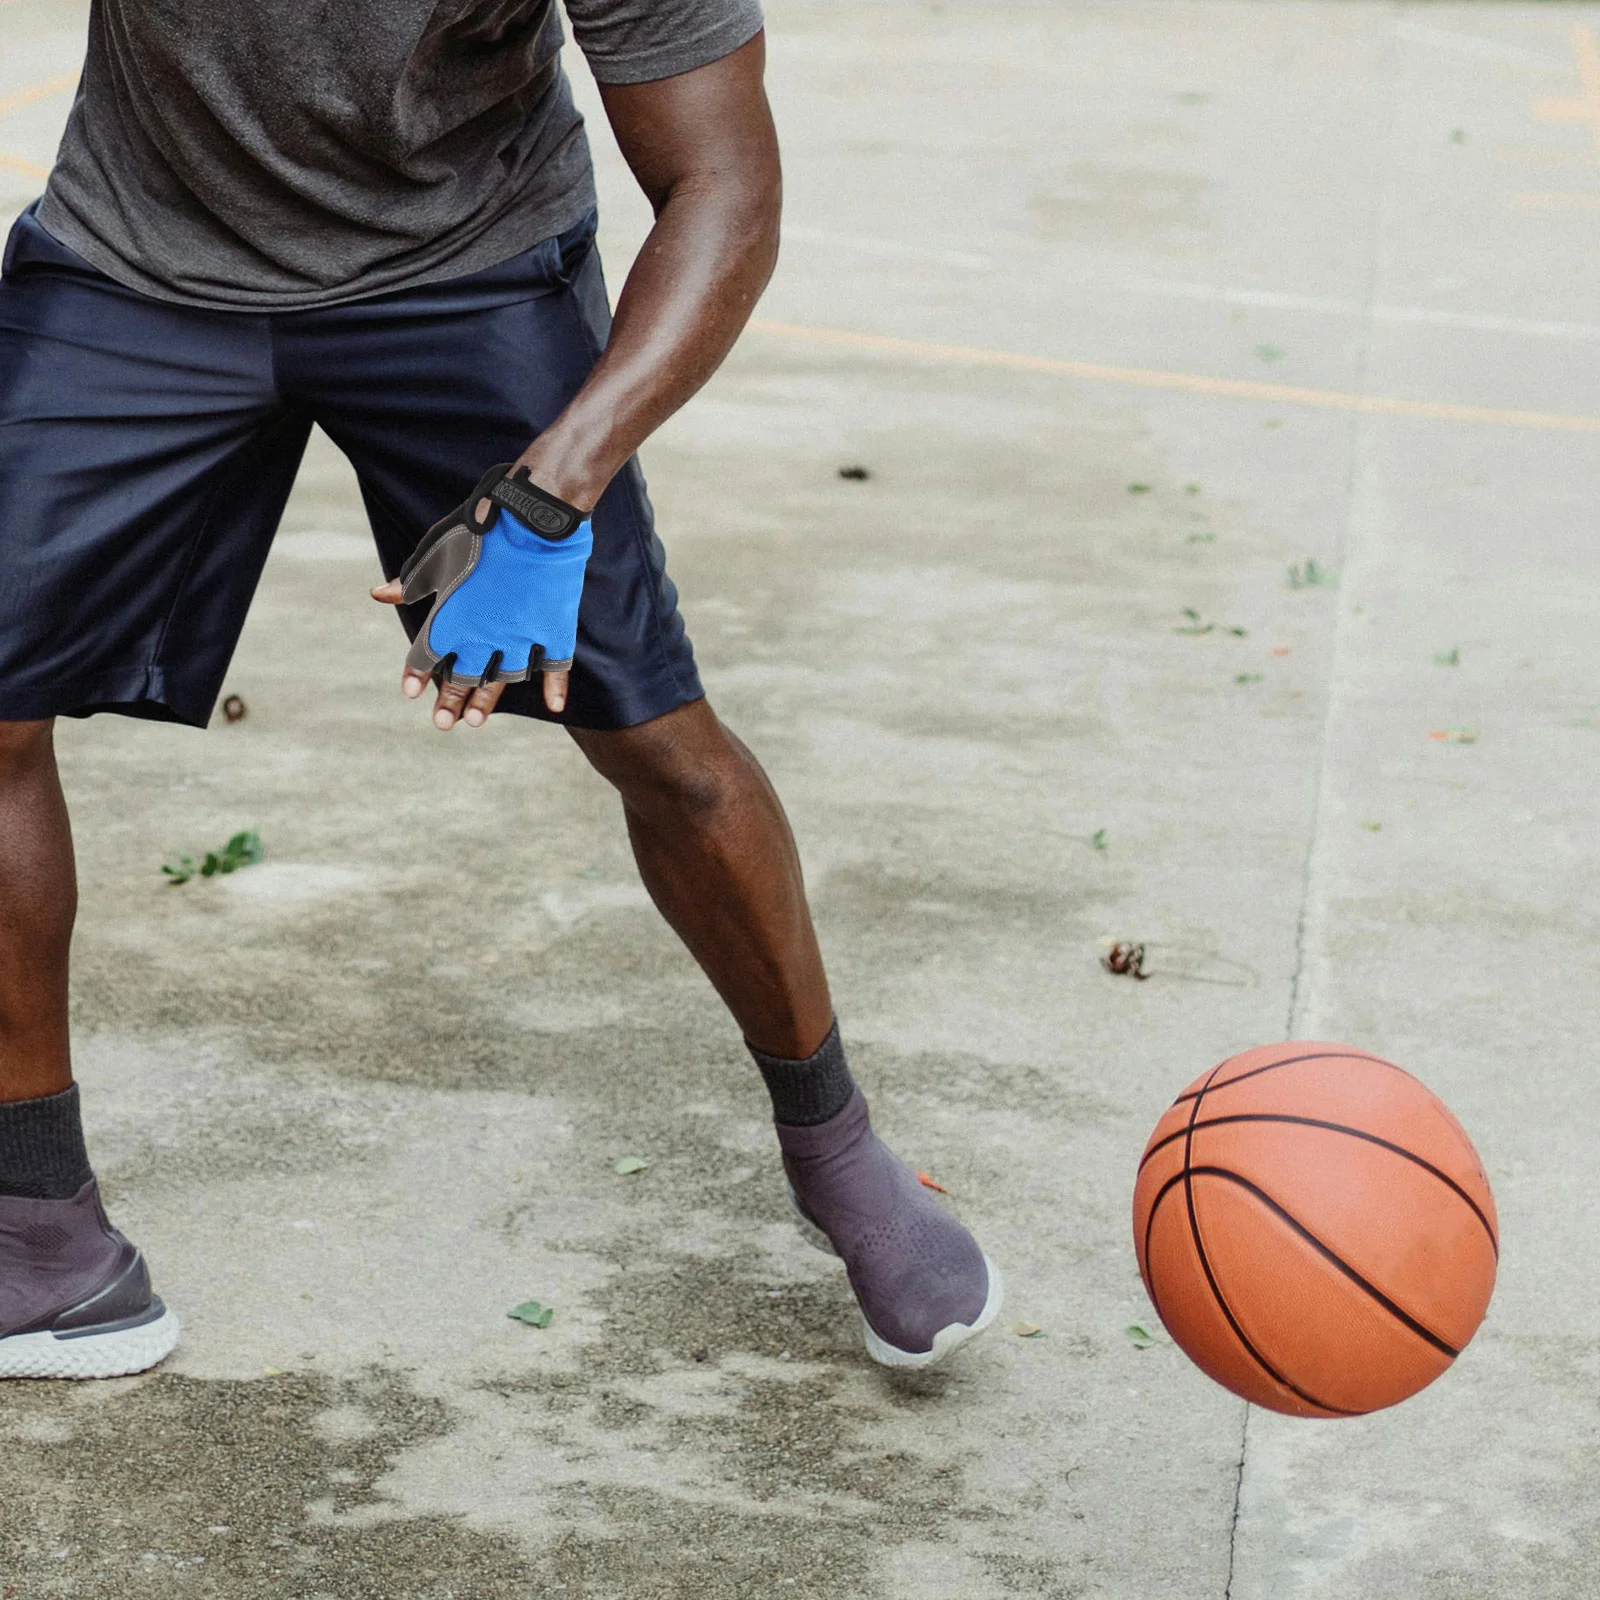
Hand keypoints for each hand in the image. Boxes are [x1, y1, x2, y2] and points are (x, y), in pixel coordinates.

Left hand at [372, 466, 592, 729]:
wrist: (535, 516)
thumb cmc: (482, 527)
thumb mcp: (437, 550)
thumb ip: (412, 580)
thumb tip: (380, 596)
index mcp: (452, 616)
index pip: (427, 655)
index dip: (418, 674)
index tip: (412, 693)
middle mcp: (484, 635)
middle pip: (463, 676)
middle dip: (450, 701)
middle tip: (444, 724)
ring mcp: (523, 636)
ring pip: (503, 679)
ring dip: (487, 700)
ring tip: (476, 720)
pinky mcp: (555, 630)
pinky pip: (556, 668)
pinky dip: (555, 689)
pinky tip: (553, 707)